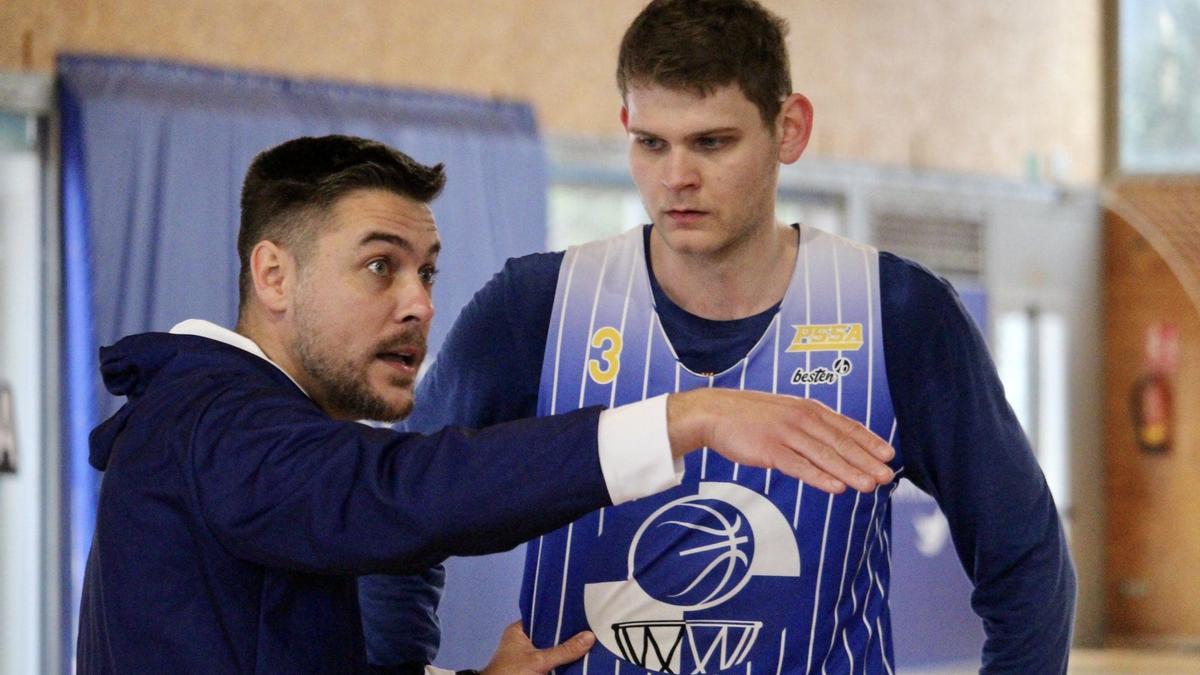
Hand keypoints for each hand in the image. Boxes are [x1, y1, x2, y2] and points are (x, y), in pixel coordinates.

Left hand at [479, 620, 594, 673]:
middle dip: (568, 635)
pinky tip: (582, 657)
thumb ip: (564, 650)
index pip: (543, 617)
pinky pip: (553, 663)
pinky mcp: (534, 671)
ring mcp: (529, 658)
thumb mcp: (539, 661)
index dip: (561, 615)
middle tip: (591, 626)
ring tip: (592, 638)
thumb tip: (591, 635)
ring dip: (567, 650)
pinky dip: (563, 663)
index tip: (582, 611)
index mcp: (519, 631)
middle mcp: (524, 641)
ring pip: (553, 650)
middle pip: (550, 635)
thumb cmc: (513, 673)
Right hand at [667, 389, 894, 493]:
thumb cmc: (750, 416)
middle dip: (867, 461)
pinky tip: (835, 487)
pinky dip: (819, 477)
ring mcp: (786, 434)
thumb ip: (809, 426)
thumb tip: (834, 444)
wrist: (714, 412)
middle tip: (887, 476)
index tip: (889, 455)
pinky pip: (799, 466)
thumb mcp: (785, 413)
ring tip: (869, 486)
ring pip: (825, 456)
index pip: (846, 426)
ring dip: (850, 472)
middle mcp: (802, 419)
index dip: (869, 441)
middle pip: (840, 442)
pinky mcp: (770, 450)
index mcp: (808, 409)